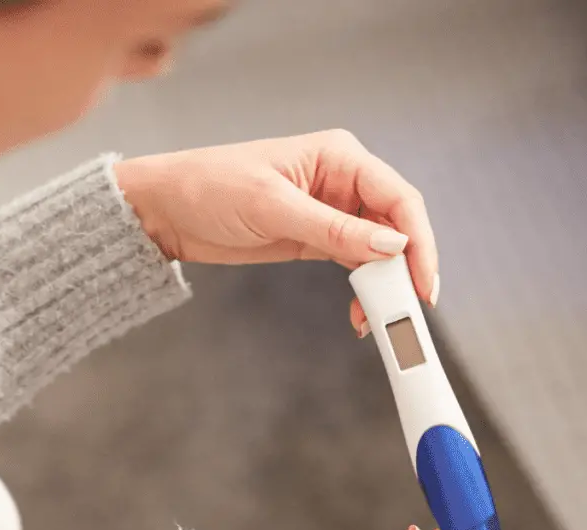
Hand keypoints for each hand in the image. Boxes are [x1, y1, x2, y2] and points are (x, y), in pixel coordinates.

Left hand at [114, 130, 439, 336]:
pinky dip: (363, 289)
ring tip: (381, 318)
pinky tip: (360, 311)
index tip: (422, 282)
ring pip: (381, 250)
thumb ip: (336, 229)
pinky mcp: (317, 238)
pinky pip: (356, 264)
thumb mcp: (272, 207)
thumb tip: (393, 247)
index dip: (419, 241)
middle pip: (397, 226)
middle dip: (407, 268)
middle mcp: (342, 180)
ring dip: (385, 284)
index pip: (399, 198)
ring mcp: (333, 210)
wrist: (164, 209)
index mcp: (339, 156)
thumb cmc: (208, 187)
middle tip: (408, 309)